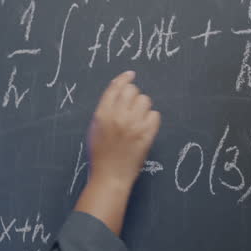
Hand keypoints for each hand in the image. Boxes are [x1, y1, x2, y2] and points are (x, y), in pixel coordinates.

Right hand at [85, 70, 160, 187]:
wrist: (110, 176)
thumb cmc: (100, 154)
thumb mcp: (95, 128)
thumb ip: (105, 109)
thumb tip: (119, 91)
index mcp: (102, 114)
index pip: (115, 88)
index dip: (124, 79)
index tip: (130, 75)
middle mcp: (118, 116)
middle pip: (132, 90)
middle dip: (133, 96)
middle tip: (131, 108)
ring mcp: (134, 125)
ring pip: (145, 100)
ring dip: (143, 107)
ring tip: (137, 120)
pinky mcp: (147, 134)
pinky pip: (155, 115)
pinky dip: (151, 119)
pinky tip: (144, 128)